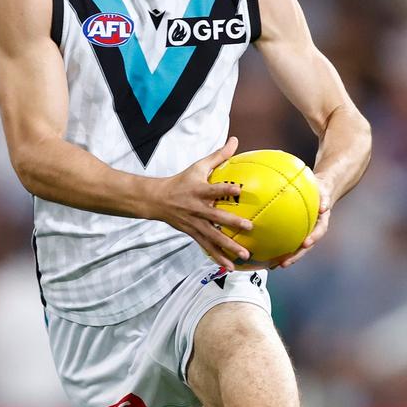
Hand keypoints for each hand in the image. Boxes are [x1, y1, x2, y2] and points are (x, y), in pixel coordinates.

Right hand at [151, 136, 252, 269]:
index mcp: (199, 191)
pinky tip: (231, 265)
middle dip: (232, 223)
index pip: (213, 189)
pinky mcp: (192, 233)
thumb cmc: (182, 181)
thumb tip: (235, 140)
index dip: (225, 188)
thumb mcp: (198, 167)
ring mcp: (194, 223)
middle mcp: (197, 209)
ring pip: (213, 237)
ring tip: (244, 255)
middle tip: (250, 228)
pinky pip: (207, 247)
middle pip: (216, 217)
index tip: (239, 189)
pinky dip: (218, 256)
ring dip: (228, 247)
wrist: (156, 200)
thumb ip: (218, 156)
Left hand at [267, 179, 331, 269]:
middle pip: (305, 247)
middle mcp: (313, 231)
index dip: (313, 238)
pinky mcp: (296, 232)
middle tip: (285, 263)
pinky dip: (279, 249)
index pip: (319, 232)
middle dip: (295, 256)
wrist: (320, 191)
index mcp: (321, 222)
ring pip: (296, 248)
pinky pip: (288, 241)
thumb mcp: (324, 192)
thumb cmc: (321, 191)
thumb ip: (325, 199)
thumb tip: (324, 207)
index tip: (306, 244)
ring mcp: (305, 233)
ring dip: (286, 258)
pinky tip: (268, 255)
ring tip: (274, 265)